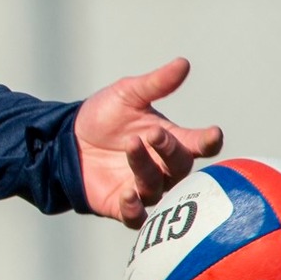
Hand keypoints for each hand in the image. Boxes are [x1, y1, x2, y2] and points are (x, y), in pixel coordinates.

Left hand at [76, 56, 223, 227]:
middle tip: (153, 134)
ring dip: (145, 168)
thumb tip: (182, 63)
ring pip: (157, 187)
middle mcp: (162, 168)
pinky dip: (134, 208)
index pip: (198, 144)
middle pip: (180, 166)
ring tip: (131, 145)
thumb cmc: (103, 117)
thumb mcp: (127, 94)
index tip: (213, 134)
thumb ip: (155, 84)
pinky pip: (136, 216)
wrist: (66, 139)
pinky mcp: (121, 206)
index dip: (208, 141)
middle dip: (169, 150)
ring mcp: (144, 188)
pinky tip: (127, 195)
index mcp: (170, 140)